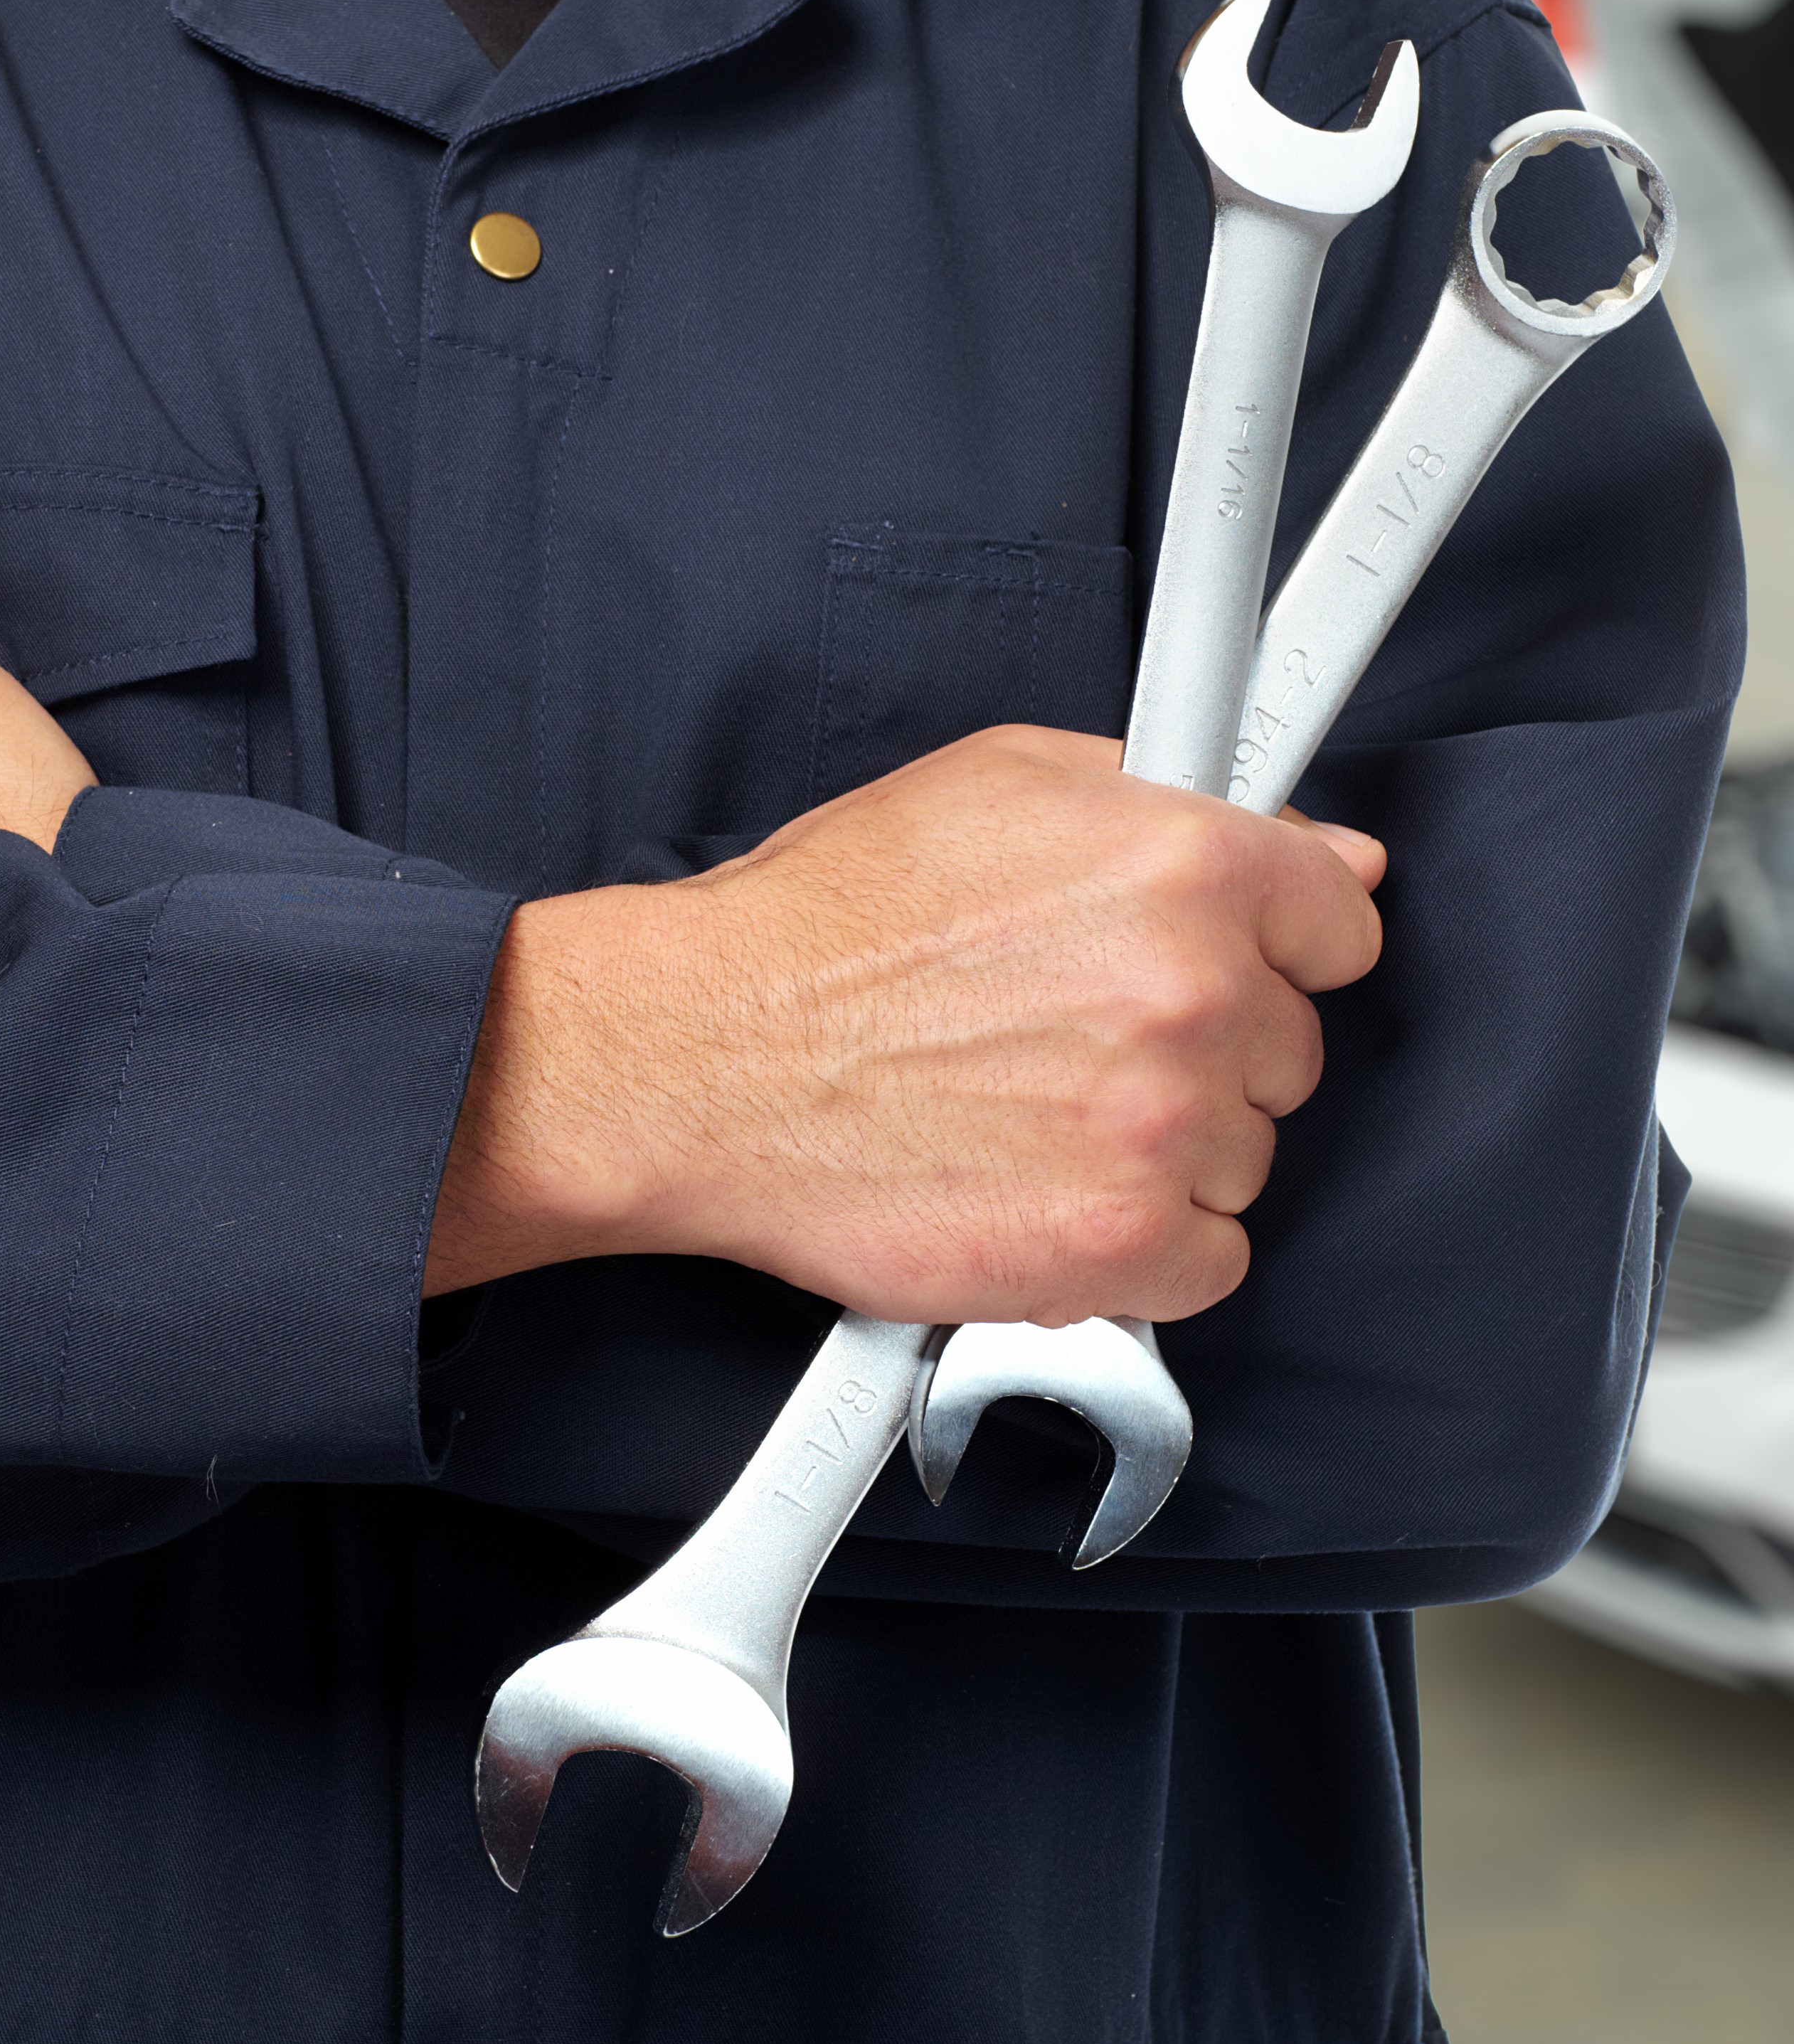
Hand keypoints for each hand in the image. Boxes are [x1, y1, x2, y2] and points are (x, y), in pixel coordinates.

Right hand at [426, 725, 1384, 1325]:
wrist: (705, 1054)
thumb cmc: (822, 923)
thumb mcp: (996, 782)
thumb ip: (1167, 799)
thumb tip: (1314, 847)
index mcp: (1185, 863)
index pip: (1339, 924)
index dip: (1270, 947)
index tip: (1225, 967)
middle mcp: (1196, 992)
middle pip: (1288, 1049)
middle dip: (1198, 1049)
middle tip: (1070, 1038)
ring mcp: (1164, 1128)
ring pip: (1243, 1156)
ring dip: (1157, 1146)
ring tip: (1030, 1111)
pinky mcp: (1121, 1246)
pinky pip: (1206, 1261)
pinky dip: (1136, 1246)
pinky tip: (1043, 1188)